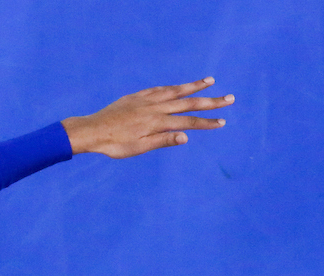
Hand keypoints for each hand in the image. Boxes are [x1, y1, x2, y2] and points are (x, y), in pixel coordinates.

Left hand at [63, 79, 233, 157]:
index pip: (188, 122)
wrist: (93, 130)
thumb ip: (163, 140)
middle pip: (188, 103)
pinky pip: (160, 89)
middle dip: (210, 101)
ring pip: (175, 91)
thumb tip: (186, 136)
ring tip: (210, 80)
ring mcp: (147, 100)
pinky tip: (179, 86)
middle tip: (229, 98)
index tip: (222, 122)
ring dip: (194, 86)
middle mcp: (155, 107)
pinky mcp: (137, 96)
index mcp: (157, 122)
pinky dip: (172, 87)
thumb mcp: (139, 147)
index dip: (206, 122)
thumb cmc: (115, 145)